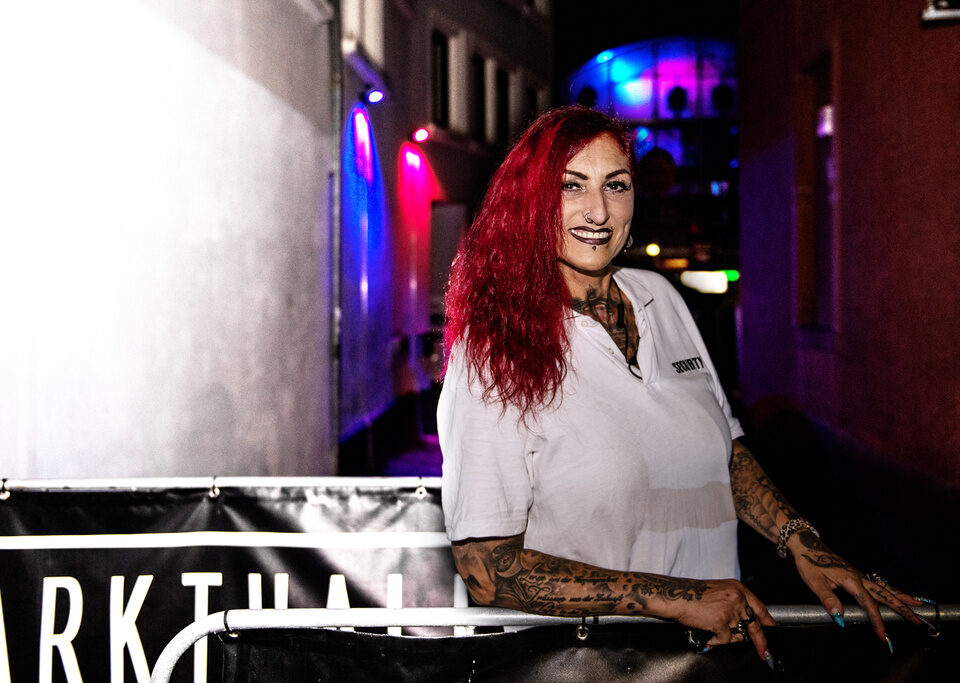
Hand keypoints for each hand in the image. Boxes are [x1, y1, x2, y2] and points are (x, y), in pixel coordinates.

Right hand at [672, 578, 775, 662]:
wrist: (676, 595)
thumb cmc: (692, 593)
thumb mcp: (719, 591)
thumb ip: (734, 603)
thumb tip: (744, 622)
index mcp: (738, 588)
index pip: (759, 607)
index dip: (767, 621)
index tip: (772, 629)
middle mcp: (737, 598)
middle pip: (755, 624)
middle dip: (760, 641)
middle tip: (763, 651)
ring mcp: (730, 610)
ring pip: (739, 634)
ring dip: (728, 637)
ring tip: (715, 631)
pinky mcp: (721, 622)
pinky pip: (725, 639)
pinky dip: (716, 640)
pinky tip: (708, 635)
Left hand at [789, 529, 923, 645]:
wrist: (806, 545)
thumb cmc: (809, 562)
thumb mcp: (814, 581)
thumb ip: (828, 598)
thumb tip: (840, 617)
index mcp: (851, 580)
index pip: (868, 604)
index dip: (877, 621)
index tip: (883, 635)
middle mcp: (859, 577)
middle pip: (885, 595)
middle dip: (902, 609)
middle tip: (918, 620)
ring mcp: (859, 575)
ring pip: (884, 588)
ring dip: (901, 597)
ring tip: (918, 604)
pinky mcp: (856, 575)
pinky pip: (878, 584)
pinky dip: (891, 590)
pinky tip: (897, 594)